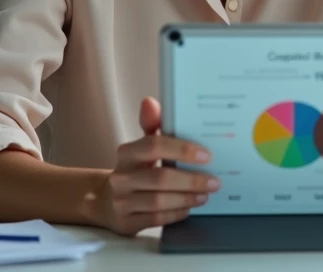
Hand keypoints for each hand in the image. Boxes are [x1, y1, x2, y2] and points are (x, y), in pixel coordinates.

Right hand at [87, 97, 219, 234]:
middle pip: (160, 177)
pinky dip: (176, 213)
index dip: (182, 150)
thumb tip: (149, 101)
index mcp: (127, 153)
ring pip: (159, 201)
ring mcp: (121, 201)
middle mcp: (121, 177)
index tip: (207, 155)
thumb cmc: (135, 170)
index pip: (154, 146)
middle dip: (192, 180)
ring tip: (205, 195)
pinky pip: (155, 219)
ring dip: (187, 198)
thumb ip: (151, 125)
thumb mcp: (142, 147)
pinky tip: (188, 208)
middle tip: (214, 182)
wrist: (107, 202)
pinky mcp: (125, 222)